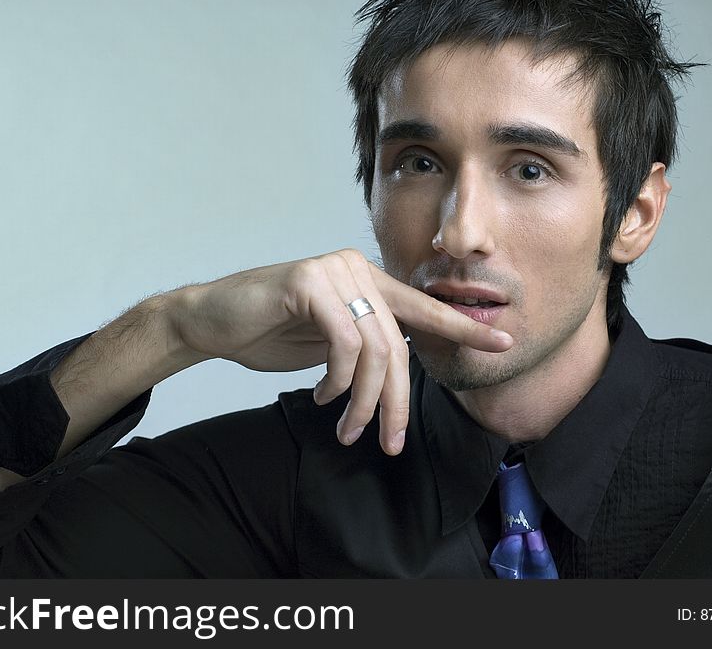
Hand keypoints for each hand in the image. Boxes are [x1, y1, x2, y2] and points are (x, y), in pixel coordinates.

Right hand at [170, 249, 511, 454]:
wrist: (210, 321)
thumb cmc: (268, 332)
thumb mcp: (327, 343)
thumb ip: (363, 346)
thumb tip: (396, 373)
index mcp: (367, 281)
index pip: (423, 307)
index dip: (462, 327)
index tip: (501, 343)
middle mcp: (356, 269)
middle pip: (398, 345)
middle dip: (396, 403)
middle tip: (389, 442)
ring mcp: (334, 272)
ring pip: (375, 349)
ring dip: (363, 401)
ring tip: (346, 427)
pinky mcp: (309, 284)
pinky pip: (345, 343)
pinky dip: (338, 379)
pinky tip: (322, 395)